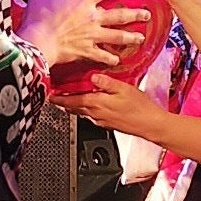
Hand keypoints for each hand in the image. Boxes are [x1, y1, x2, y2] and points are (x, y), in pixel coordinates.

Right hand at [18, 0, 150, 68]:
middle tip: (146, 14)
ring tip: (140, 38)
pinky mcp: (88, 51)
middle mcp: (93, 18)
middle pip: (120, 15)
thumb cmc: (40, 20)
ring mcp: (93, 36)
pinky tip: (117, 60)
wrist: (40, 42)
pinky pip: (103, 55)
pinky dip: (110, 59)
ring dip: (130, 37)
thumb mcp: (38, 0)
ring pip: (117, 36)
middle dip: (135, 14)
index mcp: (83, 1)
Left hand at [50, 75, 166, 138]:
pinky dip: (85, 110)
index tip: (50, 95)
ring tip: (67, 101)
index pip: (72, 101)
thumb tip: (93, 76)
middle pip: (74, 108)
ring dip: (73, 107)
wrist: (150, 124)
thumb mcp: (123, 88)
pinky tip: (89, 106)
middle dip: (63, 103)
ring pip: (82, 113)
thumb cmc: (139, 107)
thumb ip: (106, 82)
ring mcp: (102, 121)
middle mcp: (96, 114)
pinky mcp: (108, 124)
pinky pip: (91, 116)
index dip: (60, 98)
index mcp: (97, 104)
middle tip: (55, 98)